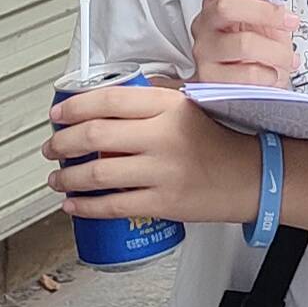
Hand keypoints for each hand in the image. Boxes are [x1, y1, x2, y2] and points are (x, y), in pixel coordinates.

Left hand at [45, 79, 256, 226]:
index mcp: (169, 106)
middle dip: (62, 143)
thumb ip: (150, 102)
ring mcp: (164, 171)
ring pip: (99, 174)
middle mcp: (164, 136)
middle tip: (52, 148)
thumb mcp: (189, 106)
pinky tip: (73, 204)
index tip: (57, 114)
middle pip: (95, 136)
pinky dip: (86, 206)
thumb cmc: (220, 141)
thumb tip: (104, 104)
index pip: (109, 100)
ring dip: (68, 177)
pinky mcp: (165, 203)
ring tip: (57, 178)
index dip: (74, 106)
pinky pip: (115, 206)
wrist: (255, 176)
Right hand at [192, 0, 298, 85]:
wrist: (244, 87)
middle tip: (290, 22)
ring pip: (243, 43)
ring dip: (276, 51)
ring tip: (287, 57)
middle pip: (227, 5)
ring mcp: (204, 50)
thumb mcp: (266, 13)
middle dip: (266, 13)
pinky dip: (269, 74)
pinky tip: (272, 74)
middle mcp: (206, 22)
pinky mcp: (209, 79)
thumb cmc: (254, 48)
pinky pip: (247, 73)